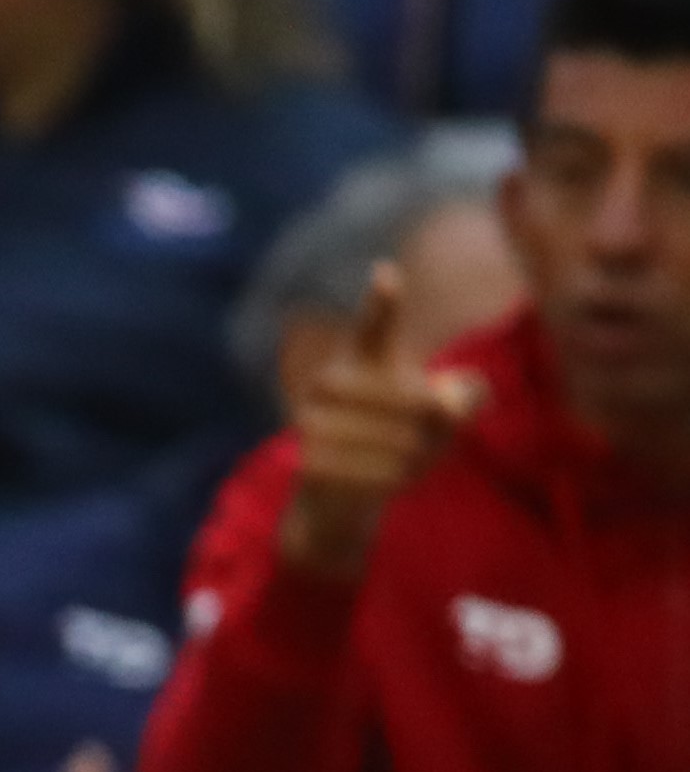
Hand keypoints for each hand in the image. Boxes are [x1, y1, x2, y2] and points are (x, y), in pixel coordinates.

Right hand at [275, 261, 487, 578]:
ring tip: (420, 462)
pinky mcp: (308, 455)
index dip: (382, 304)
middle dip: (435, 422)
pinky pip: (370, 467)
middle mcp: (329, 381)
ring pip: (394, 436)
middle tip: (443, 435)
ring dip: (418, 454)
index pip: (373, 327)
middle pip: (409, 399)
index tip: (387, 276)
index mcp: (362, 359)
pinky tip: (397, 478)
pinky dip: (393, 478)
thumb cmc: (399, 442)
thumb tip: (454, 402)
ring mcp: (312, 418)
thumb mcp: (439, 419)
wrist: (336, 495)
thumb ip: (462, 399)